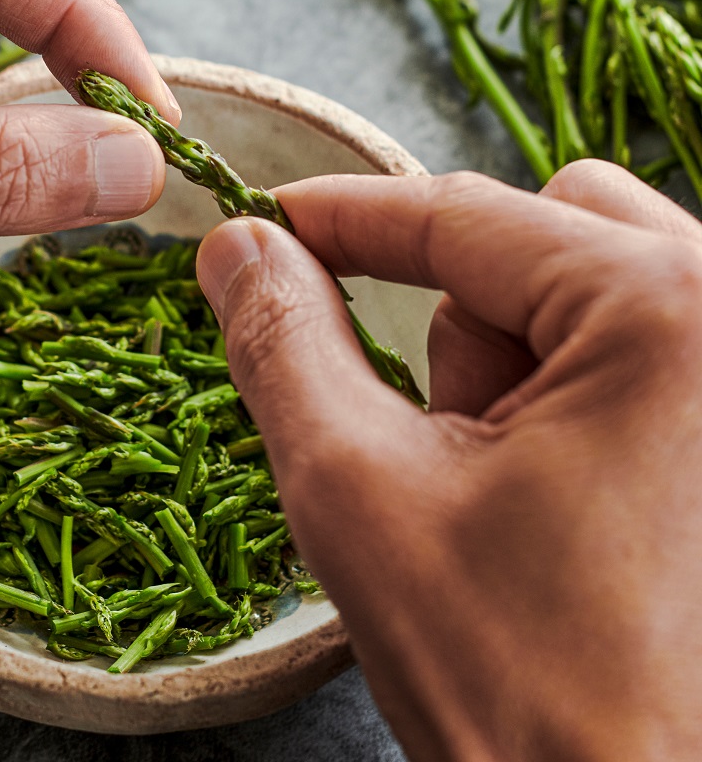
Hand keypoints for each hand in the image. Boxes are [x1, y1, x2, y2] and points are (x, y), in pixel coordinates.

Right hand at [196, 160, 701, 758]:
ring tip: (503, 494)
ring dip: (514, 365)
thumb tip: (236, 247)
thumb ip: (283, 343)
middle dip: (462, 316)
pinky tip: (557, 499)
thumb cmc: (512, 678)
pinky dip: (567, 392)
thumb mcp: (356, 488)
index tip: (263, 224)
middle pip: (550, 232)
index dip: (343, 217)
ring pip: (593, 289)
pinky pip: (640, 347)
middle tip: (439, 438)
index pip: (466, 217)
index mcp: (669, 310)